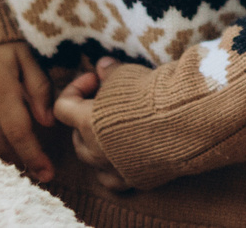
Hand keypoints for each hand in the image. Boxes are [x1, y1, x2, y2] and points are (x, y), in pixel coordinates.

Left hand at [53, 57, 144, 193]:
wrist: (183, 122)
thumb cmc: (152, 95)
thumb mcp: (127, 74)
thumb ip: (110, 72)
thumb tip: (102, 65)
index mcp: (86, 122)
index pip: (62, 107)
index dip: (76, 88)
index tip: (97, 79)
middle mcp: (95, 150)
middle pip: (76, 135)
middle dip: (86, 117)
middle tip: (107, 103)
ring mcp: (112, 168)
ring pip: (91, 159)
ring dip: (96, 143)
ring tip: (114, 129)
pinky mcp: (133, 179)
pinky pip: (112, 179)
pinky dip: (113, 167)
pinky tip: (123, 156)